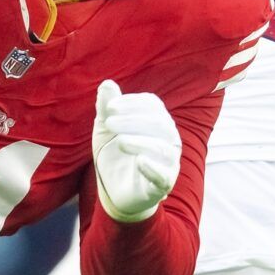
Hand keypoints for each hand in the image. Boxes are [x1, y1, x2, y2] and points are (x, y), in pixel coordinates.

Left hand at [91, 80, 179, 221]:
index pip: (152, 105)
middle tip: (109, 122)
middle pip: (159, 123)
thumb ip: (106, 107)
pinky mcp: (163, 185)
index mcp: (157, 120)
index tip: (110, 107)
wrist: (113, 190)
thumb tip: (107, 84)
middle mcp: (168, 139)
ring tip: (120, 141)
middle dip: (133, 120)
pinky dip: (153, 168)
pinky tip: (140, 161)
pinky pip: (164, 176)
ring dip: (141, 142)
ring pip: (163, 148)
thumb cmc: (113, 153)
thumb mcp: (105, 129)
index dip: (132, 103)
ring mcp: (168, 162)